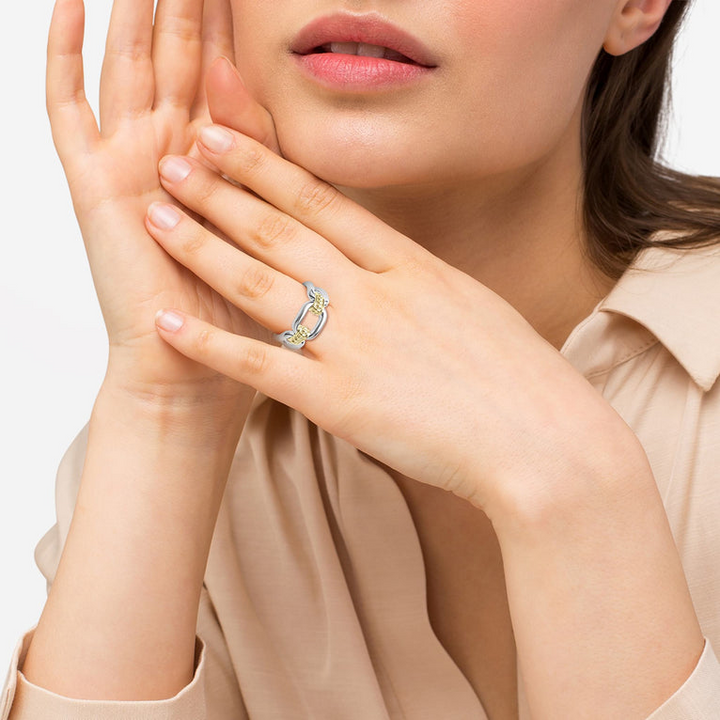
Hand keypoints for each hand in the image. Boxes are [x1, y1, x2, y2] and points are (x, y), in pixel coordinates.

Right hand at [47, 0, 275, 400]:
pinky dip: (64, 57)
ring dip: (133, 8)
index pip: (221, 66)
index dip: (227, 17)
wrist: (198, 361)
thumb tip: (236, 72)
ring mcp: (127, 160)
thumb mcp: (266, 213)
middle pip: (175, 52)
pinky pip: (68, 109)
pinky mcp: (93, 183)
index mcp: (216, 155)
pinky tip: (71, 3)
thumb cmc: (239, 300)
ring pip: (126, 63)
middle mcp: (170, 146)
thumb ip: (258, 147)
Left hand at [145, 125, 636, 511]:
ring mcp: (356, 345)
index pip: (326, 202)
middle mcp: (377, 294)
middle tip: (173, 157)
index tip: (230, 138)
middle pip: (283, 229)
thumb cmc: (521, 380)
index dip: (269, 167)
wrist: (545, 443)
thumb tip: (388, 269)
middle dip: (222, 189)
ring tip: (155, 217)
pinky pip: (261, 366)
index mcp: (413, 266)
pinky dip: (210, 344)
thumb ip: (420, 285)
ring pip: (262, 283)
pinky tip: (168, 322)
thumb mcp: (473, 307)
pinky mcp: (341, 403)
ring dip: (202, 247)